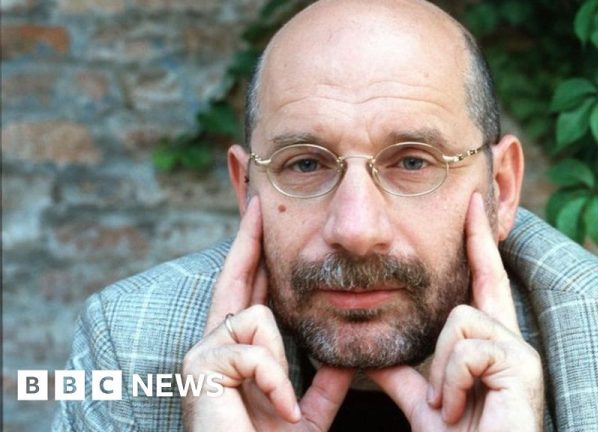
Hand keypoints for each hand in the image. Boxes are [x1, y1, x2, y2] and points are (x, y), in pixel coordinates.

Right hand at [182, 197, 353, 430]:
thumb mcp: (305, 414)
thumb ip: (322, 384)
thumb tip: (344, 357)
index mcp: (236, 352)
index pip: (246, 291)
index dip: (253, 255)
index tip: (259, 221)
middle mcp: (212, 344)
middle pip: (234, 276)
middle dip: (247, 238)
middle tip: (257, 198)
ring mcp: (201, 354)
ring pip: (257, 316)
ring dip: (280, 366)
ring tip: (281, 406)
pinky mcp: (199, 367)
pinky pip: (255, 350)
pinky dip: (276, 384)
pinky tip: (277, 411)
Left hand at [366, 193, 543, 430]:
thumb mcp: (429, 404)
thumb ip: (405, 379)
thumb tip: (372, 360)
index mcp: (492, 346)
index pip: (485, 282)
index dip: (480, 244)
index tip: (474, 205)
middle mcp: (513, 341)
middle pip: (479, 286)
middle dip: (473, 261)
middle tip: (465, 273)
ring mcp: (521, 352)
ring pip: (459, 321)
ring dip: (442, 371)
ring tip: (452, 405)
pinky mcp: (522, 365)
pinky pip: (467, 348)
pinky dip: (452, 382)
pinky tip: (461, 408)